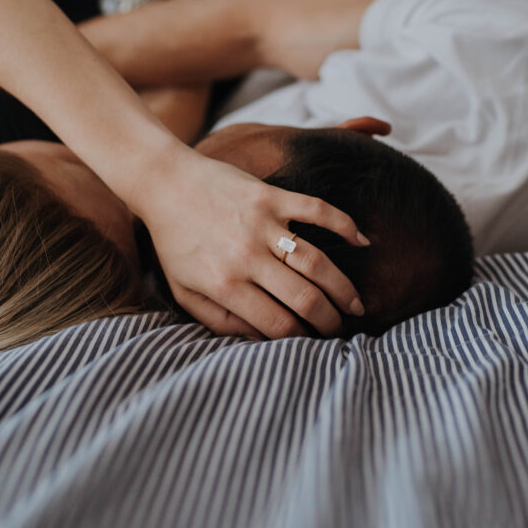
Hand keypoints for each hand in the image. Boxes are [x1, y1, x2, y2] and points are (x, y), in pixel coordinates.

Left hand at [138, 147, 368, 339]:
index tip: (313, 343)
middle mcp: (246, 257)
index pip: (277, 325)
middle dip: (330, 322)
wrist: (165, 184)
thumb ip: (220, 321)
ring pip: (317, 262)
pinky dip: (344, 225)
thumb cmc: (174, 242)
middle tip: (341, 330)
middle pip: (304, 299)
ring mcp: (262, 224)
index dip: (301, 340)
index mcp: (225, 285)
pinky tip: (362, 241)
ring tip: (356, 305)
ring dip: (343, 288)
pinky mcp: (271, 196)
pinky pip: (317, 210)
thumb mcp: (184, 292)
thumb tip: (260, 341)